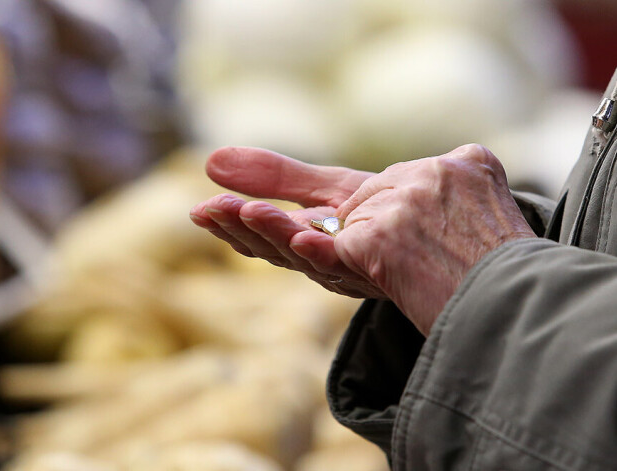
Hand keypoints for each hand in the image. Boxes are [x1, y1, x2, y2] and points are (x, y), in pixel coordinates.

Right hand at [190, 147, 385, 297]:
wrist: (457, 231)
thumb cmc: (395, 208)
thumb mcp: (330, 189)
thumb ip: (276, 177)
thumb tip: (211, 160)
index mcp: (313, 242)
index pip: (265, 235)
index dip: (233, 224)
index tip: (203, 210)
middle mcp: (329, 260)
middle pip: (276, 249)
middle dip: (243, 230)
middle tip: (210, 212)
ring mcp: (354, 267)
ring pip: (304, 256)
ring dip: (273, 235)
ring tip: (246, 212)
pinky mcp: (380, 265)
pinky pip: (347, 261)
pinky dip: (321, 251)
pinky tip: (302, 235)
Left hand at [333, 144, 536, 334]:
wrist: (512, 316)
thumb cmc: (507, 280)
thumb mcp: (495, 218)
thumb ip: (459, 198)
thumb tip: (411, 209)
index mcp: (470, 161)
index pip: (414, 174)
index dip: (410, 210)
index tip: (429, 237)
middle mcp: (435, 170)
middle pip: (378, 190)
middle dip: (383, 224)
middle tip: (413, 259)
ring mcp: (403, 200)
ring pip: (358, 218)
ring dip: (372, 248)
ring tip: (414, 275)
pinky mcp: (376, 233)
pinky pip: (344, 244)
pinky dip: (357, 265)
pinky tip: (394, 281)